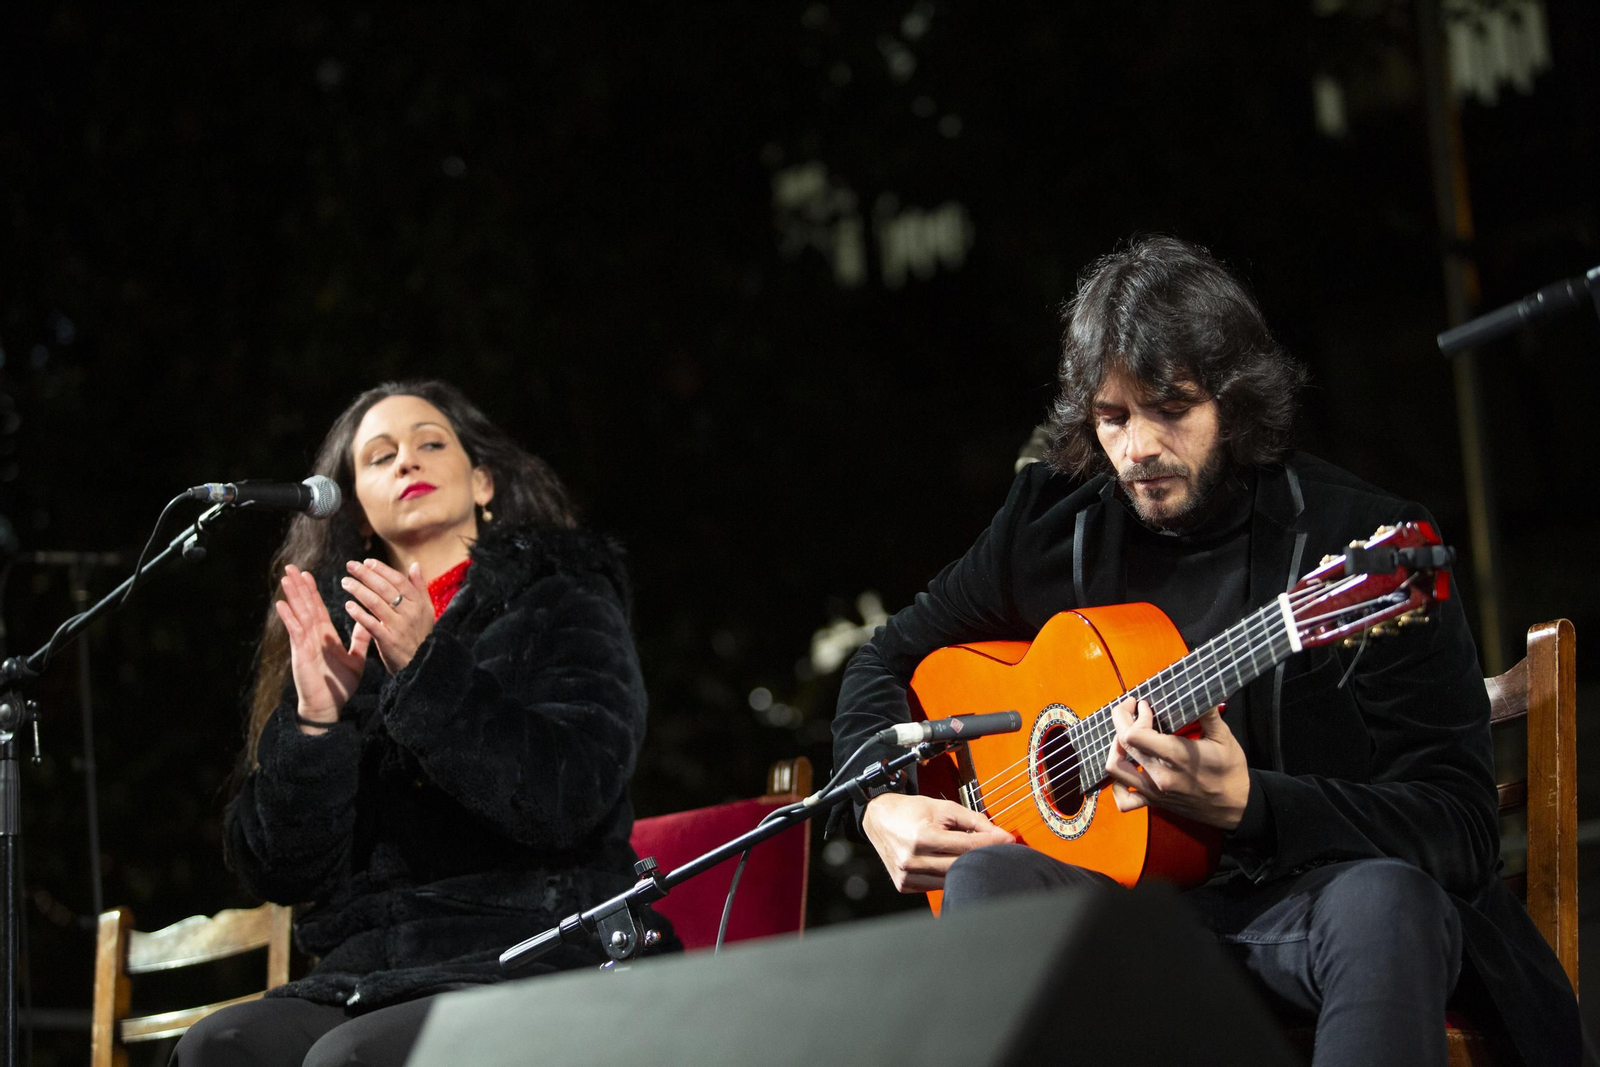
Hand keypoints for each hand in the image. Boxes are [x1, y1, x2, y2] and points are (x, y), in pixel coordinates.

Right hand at [274, 565, 371, 731]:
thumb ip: (360, 639)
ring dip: (292, 596)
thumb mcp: (355, 658)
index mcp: (325, 636)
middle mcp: (312, 636)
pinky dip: (289, 618)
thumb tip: (368, 621)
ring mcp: (305, 644)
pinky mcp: (300, 653)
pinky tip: (282, 604)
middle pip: (305, 606)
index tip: (308, 574)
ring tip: (285, 578)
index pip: (317, 608)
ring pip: (298, 615)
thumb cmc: (339, 685)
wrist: (329, 706)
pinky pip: (295, 632)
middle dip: (299, 587)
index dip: (312, 591)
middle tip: (291, 567)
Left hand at [340, 558, 433, 674]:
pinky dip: (359, 614)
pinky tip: (348, 605)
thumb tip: (415, 564)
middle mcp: (409, 612)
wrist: (422, 664)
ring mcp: (399, 626)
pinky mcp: (388, 640)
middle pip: (385, 588)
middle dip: (366, 575)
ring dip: (358, 590)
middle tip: (350, 566)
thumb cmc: (421, 635)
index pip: (398, 580)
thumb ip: (419, 587)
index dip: (382, 569)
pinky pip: (371, 624)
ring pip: (375, 603)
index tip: (367, 561)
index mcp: (418, 603)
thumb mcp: (426, 610)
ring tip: (345, 582)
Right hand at [861, 792, 1013, 892]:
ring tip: (973, 856)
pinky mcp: (905, 886)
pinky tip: (949, 863)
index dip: (991, 843)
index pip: (966, 845)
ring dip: (966, 869)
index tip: (1008, 840)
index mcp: (922, 837)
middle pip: (961, 865)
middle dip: (982, 857)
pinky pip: (936, 885)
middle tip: (998, 850)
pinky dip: (947, 875)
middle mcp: (912, 860)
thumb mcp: (943, 807)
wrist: (879, 819)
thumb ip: (973, 820)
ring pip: (950, 879)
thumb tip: (999, 834)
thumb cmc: (910, 811)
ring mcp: (907, 876)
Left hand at [1104, 697, 1249, 829]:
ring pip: (1115, 768)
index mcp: (1177, 756)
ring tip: (1125, 734)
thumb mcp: (1223, 737)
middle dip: (1122, 720)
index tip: (1144, 705)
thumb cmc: (1230, 770)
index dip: (1135, 715)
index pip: (1135, 734)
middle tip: (1131, 708)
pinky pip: (1124, 799)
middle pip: (1123, 744)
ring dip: (1115, 747)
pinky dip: (1117, 784)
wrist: (1236, 806)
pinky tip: (1126, 768)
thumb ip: (1207, 712)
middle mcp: (1160, 775)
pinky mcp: (1154, 802)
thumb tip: (1198, 688)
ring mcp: (1154, 791)